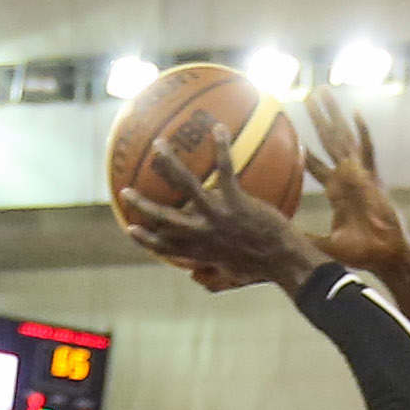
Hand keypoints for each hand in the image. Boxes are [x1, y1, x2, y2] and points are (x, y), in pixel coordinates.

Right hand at [119, 123, 322, 291]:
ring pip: (187, 186)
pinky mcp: (236, 201)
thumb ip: (216, 274)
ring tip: (159, 144)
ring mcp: (218, 214)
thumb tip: (200, 280)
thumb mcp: (235, 275)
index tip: (130, 228)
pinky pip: (225, 169)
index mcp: (201, 250)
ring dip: (170, 164)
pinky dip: (221, 148)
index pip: (167, 246)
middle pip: (165, 217)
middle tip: (124, 191)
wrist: (284, 261)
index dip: (146, 239)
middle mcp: (204, 231)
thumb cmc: (263, 268)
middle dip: (143, 205)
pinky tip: (218, 128)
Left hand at [302, 88, 409, 274]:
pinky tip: (356, 114)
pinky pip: (367, 150)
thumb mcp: (326, 243)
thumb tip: (281, 240)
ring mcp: (360, 173)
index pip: (315, 164)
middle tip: (308, 95)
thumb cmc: (361, 253)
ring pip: (343, 136)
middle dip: (318, 118)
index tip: (289, 132)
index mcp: (337, 190)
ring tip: (322, 91)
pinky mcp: (372, 177)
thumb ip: (305, 237)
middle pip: (329, 140)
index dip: (303, 149)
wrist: (386, 255)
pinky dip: (362, 132)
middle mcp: (347, 176)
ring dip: (332, 114)